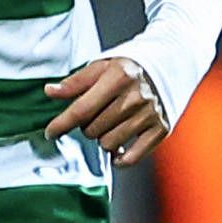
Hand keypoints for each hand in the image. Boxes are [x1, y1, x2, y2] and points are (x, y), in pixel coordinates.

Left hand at [44, 55, 172, 163]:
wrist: (171, 63)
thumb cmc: (130, 67)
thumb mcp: (102, 66)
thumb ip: (76, 82)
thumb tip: (50, 91)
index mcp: (119, 76)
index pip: (82, 109)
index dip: (61, 124)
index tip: (50, 133)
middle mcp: (136, 96)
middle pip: (93, 130)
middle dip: (87, 126)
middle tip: (96, 115)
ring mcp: (150, 114)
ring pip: (108, 144)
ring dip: (103, 138)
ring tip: (110, 124)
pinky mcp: (161, 128)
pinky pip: (132, 157)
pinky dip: (120, 159)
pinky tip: (116, 152)